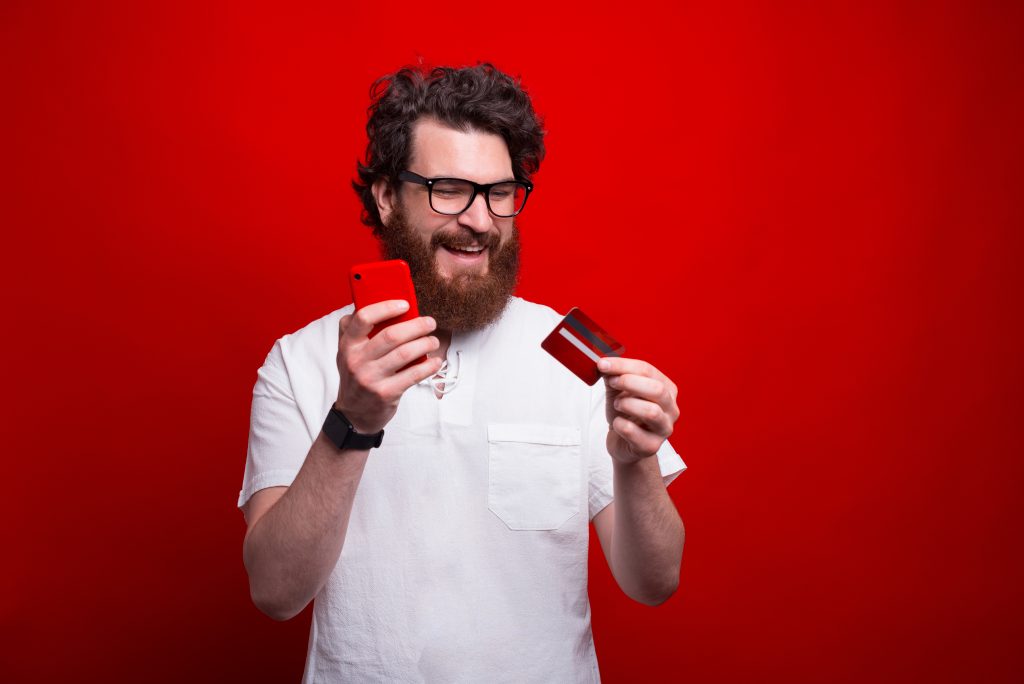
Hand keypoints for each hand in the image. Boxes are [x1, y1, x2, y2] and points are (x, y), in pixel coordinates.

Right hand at [335, 300, 443, 433]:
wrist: (354, 415)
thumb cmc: (357, 376)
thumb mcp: (347, 352)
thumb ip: (356, 329)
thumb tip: (381, 303)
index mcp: (347, 345)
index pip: (364, 318)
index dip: (387, 307)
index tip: (405, 304)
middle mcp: (356, 361)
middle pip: (392, 335)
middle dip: (417, 325)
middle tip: (430, 322)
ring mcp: (371, 378)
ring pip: (405, 353)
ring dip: (425, 343)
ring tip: (433, 340)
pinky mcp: (386, 393)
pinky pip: (414, 374)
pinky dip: (429, 365)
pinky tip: (435, 361)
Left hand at [598, 357, 679, 464]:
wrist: (623, 443)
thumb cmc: (625, 414)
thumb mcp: (619, 391)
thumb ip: (614, 376)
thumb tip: (604, 363)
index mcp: (667, 389)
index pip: (648, 371)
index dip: (623, 365)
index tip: (603, 364)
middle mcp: (671, 409)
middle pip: (657, 389)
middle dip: (629, 382)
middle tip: (612, 382)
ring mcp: (664, 429)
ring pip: (651, 412)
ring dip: (627, 404)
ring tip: (617, 405)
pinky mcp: (651, 447)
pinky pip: (633, 432)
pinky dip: (620, 424)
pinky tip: (617, 424)